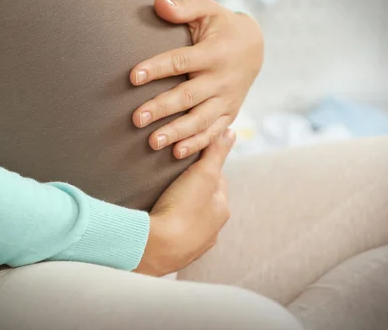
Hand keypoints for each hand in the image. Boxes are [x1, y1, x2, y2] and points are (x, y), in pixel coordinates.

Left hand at [131, 0, 262, 158]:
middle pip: (188, 97)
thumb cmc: (222, 26)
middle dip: (161, 108)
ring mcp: (227, 99)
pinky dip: (197, 144)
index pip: (181, 62)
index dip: (157, 69)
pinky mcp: (229, 113)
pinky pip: (213, 132)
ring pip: (200, 120)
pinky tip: (176, 153)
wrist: (255, 47)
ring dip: (177, 132)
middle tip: (136, 119)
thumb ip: (184, 8)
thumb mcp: (208, 9)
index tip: (133, 76)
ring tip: (152, 142)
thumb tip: (158, 3)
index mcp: (214, 53)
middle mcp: (222, 79)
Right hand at [134, 128, 235, 276]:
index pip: (217, 181)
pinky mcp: (174, 256)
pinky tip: (157, 220)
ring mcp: (193, 245)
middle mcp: (212, 230)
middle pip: (204, 202)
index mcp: (221, 210)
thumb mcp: (203, 174)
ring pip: (190, 220)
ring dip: (181, 210)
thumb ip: (216, 153)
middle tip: (174, 177)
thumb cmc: (183, 209)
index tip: (190, 159)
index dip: (205, 167)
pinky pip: (174, 236)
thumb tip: (231, 132)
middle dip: (193, 190)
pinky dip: (169, 227)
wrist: (156, 248)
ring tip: (163, 198)